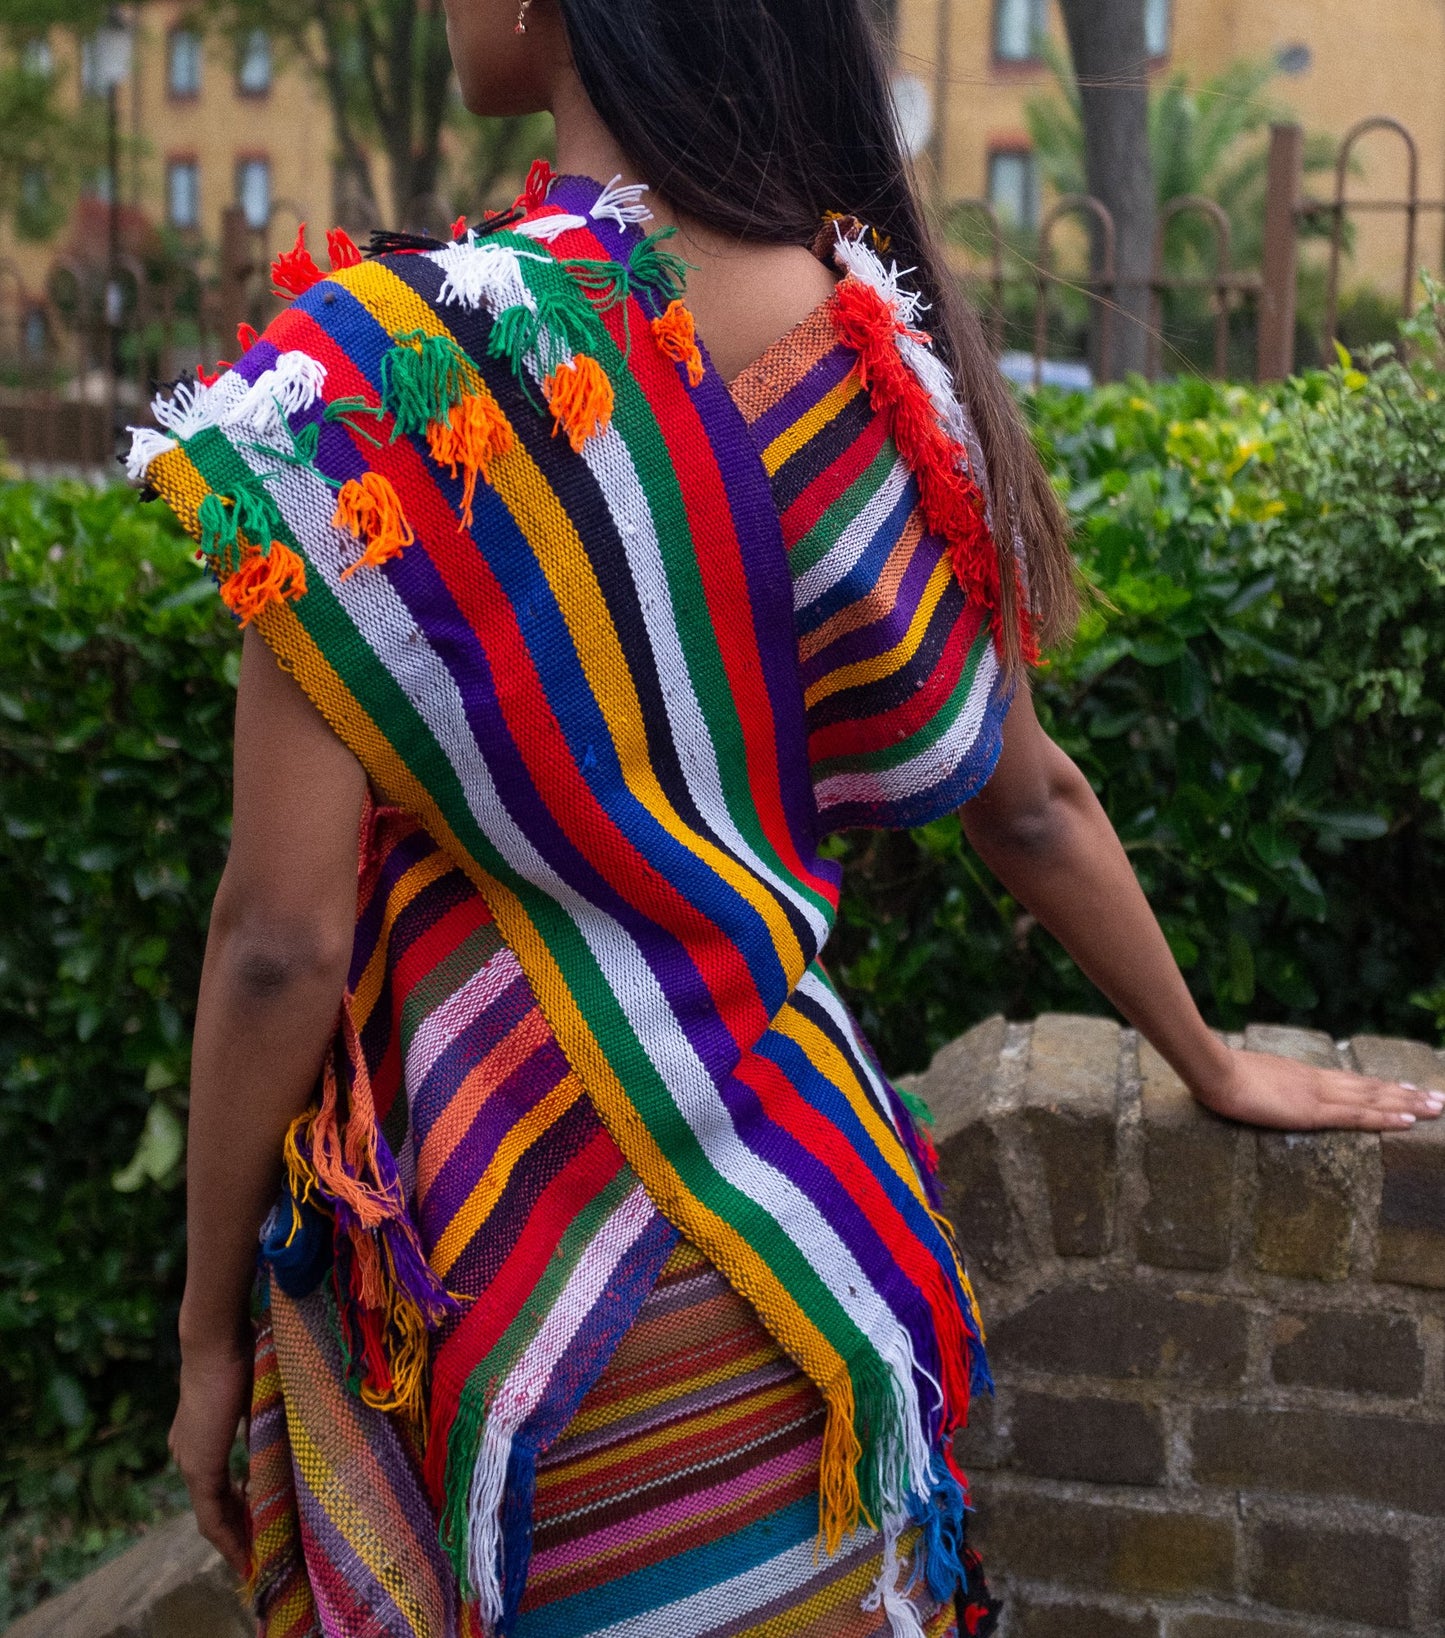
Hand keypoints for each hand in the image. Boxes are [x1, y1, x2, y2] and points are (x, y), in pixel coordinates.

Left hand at [169, 1346, 252, 1579]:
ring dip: (232, 1536)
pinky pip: (212, 1513)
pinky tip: (245, 1550)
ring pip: (211, 1513)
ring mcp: (190, 1461)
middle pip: (211, 1505)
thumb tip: (276, 1441)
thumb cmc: (241, 1355)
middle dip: (235, 1531)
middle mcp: (186, 1454)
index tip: (253, 1523)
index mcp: (197, 1437)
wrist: (217, 1342)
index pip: (214, 1485)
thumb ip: (257, 1423)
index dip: (233, 1508)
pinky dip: (227, 1534)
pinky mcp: (199, 1467)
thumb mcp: (254, 1396)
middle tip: (258, 1552)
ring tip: (254, 1558)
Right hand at [1194, 1048, 1444, 1131]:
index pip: (1352, 1082)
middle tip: (1439, 1098)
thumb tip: (1267, 1090)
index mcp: (1304, 1076)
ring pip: (1373, 1099)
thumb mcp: (1250, 1079)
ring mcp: (1318, 1095)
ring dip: (1407, 1103)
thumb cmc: (1222, 1076)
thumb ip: (1266, 1085)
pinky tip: (1408, 1119)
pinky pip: (1357, 1116)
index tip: (1408, 1088)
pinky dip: (1385, 1117)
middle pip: (1371, 1088)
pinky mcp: (1313, 1111)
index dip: (1382, 1086)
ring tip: (1436, 1107)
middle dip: (1407, 1095)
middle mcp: (1319, 1082)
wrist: (1214, 1071)